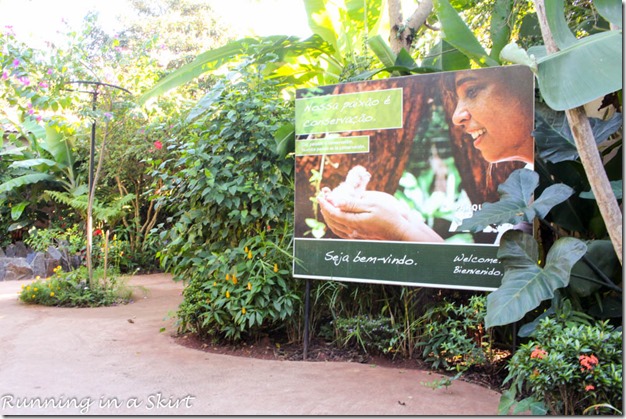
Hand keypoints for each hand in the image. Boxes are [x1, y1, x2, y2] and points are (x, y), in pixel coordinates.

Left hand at [317, 190, 442, 242]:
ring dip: (328, 217)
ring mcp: (356, 236)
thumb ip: (352, 204)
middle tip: (322, 197)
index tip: (320, 195)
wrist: (400, 231)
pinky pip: (342, 232)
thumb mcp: (372, 204)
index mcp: (354, 222)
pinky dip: (335, 224)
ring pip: (335, 227)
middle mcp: (352, 231)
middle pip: (332, 220)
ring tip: (326, 207)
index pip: (333, 213)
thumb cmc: (389, 216)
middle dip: (325, 208)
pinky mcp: (360, 238)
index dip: (325, 204)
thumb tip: (336, 201)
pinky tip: (336, 218)